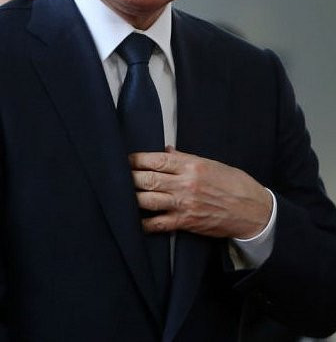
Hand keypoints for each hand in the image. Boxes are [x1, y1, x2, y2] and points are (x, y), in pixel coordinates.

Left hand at [130, 147, 272, 238]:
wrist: (255, 211)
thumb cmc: (235, 184)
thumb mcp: (212, 164)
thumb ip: (185, 158)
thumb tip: (165, 150)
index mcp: (192, 165)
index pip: (156, 159)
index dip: (136, 160)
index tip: (126, 160)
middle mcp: (185, 183)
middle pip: (146, 179)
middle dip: (128, 177)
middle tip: (118, 177)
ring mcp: (184, 204)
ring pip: (147, 200)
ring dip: (131, 198)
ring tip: (121, 195)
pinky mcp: (186, 222)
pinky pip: (158, 224)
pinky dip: (143, 223)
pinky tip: (134, 220)